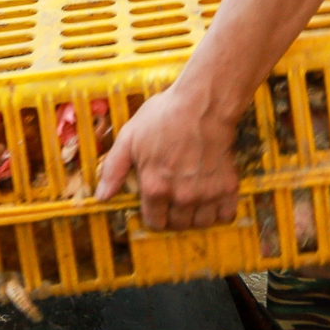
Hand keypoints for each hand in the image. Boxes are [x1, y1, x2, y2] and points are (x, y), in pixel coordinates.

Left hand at [93, 87, 242, 230]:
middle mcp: (181, 197)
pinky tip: (214, 198)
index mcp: (155, 187)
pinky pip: (226, 215)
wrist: (203, 104)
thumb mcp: (129, 137)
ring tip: (195, 200)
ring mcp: (206, 193)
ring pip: (202, 223)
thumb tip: (101, 196)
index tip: (157, 205)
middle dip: (174, 216)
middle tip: (176, 199)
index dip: (154, 215)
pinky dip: (221, 211)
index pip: (154, 222)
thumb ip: (114, 169)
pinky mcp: (227, 186)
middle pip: (178, 225)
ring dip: (197, 215)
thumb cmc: (164, 116)